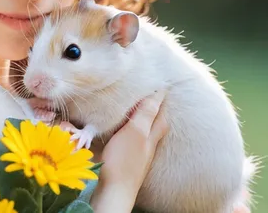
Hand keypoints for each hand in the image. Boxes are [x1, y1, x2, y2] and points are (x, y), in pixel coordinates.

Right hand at [91, 90, 168, 210]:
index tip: (159, 82)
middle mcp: (148, 143)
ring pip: (145, 129)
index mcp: (151, 134)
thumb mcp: (135, 132)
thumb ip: (145, 114)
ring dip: (143, 117)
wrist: (114, 191)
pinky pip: (133, 137)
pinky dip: (131, 127)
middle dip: (155, 107)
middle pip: (156, 121)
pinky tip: (123, 128)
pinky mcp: (127, 158)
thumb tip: (158, 94)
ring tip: (138, 106)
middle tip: (151, 93)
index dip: (160, 97)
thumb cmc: (124, 161)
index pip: (160, 111)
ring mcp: (138, 152)